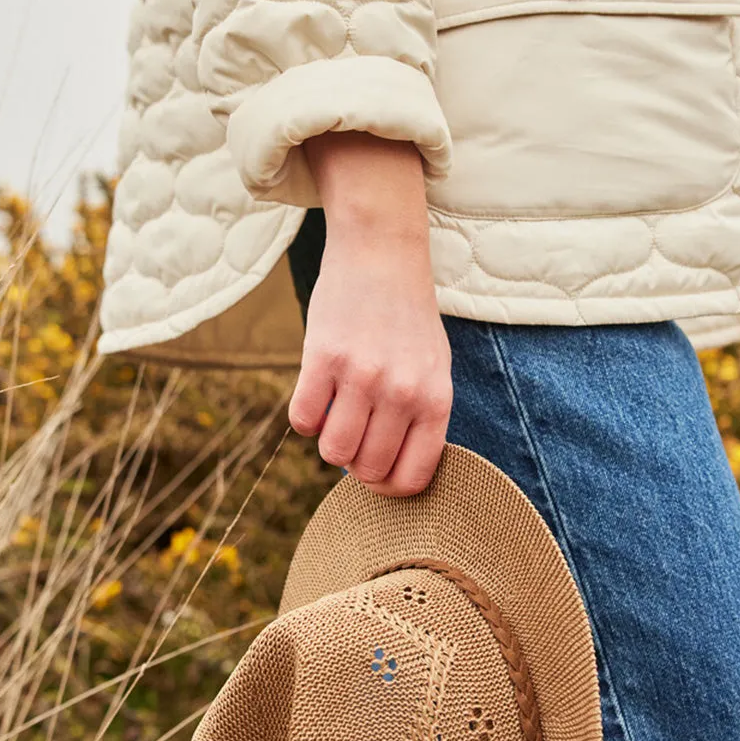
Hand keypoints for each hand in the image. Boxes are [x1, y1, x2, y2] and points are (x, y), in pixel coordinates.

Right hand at [288, 132, 452, 496]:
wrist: (382, 253)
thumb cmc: (408, 318)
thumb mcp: (433, 369)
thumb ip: (419, 420)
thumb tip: (388, 475)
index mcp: (435, 400)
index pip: (412, 479)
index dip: (389, 487)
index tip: (377, 472)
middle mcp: (402, 392)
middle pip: (369, 471)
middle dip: (356, 465)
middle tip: (354, 435)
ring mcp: (362, 376)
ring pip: (334, 452)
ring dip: (330, 443)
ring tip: (337, 415)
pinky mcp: (323, 357)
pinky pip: (303, 420)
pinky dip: (305, 418)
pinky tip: (317, 395)